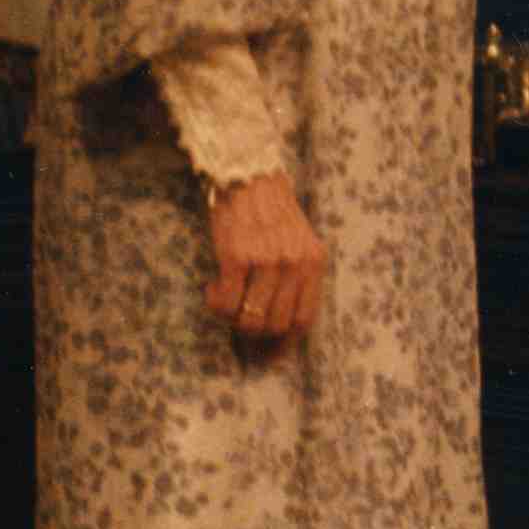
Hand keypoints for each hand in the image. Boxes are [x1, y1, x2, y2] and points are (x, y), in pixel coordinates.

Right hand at [203, 173, 324, 345]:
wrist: (247, 174)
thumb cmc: (270, 211)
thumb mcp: (298, 241)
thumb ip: (296, 275)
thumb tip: (281, 324)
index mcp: (313, 262)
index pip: (304, 319)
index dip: (285, 343)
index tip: (269, 355)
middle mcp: (294, 263)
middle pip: (275, 324)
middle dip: (254, 332)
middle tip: (239, 320)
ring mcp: (266, 261)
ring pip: (249, 319)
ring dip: (233, 320)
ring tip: (226, 302)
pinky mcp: (236, 257)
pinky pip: (225, 302)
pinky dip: (217, 304)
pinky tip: (214, 289)